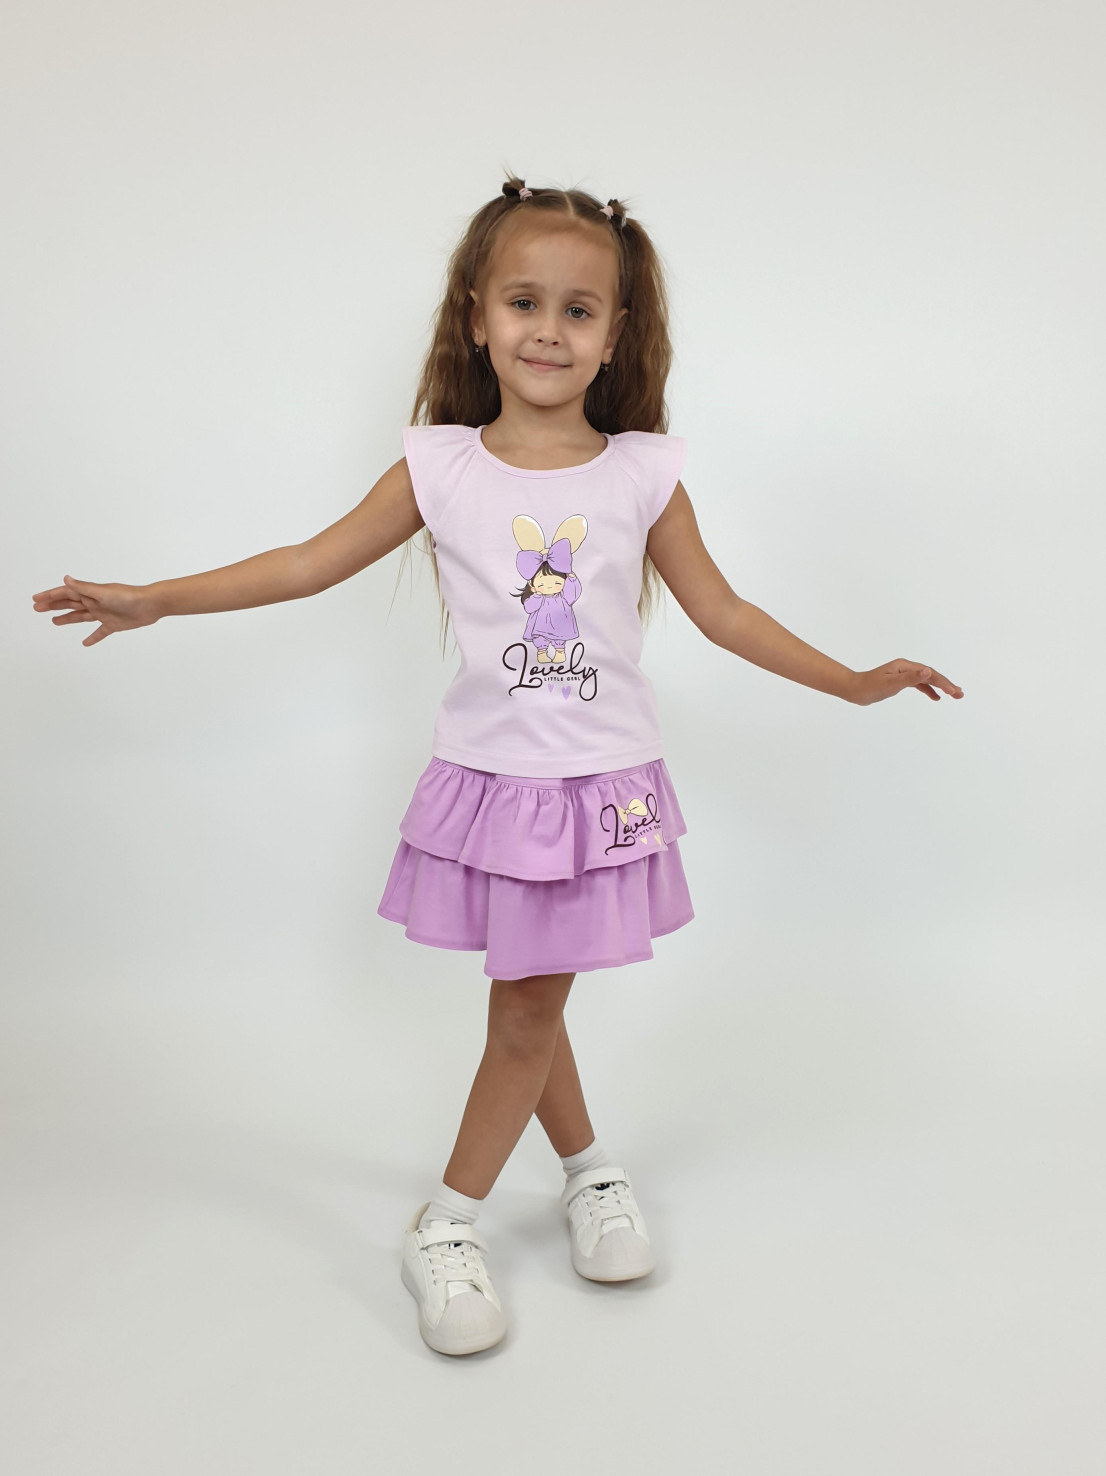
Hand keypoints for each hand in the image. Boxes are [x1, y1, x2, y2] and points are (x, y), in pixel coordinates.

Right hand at [31, 575, 160, 646]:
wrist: (150, 605)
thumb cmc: (127, 596)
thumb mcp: (102, 592)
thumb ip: (83, 588)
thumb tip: (65, 579)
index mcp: (90, 593)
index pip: (65, 594)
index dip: (50, 596)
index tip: (35, 599)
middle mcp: (94, 602)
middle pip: (69, 604)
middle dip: (53, 605)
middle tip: (37, 608)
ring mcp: (103, 613)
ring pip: (80, 617)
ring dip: (67, 618)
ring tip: (54, 622)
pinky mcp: (113, 625)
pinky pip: (99, 632)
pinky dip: (92, 638)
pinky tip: (85, 643)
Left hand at [847, 660, 962, 705]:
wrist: (854, 690)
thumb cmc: (869, 687)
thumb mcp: (891, 684)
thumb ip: (910, 679)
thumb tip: (927, 671)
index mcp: (905, 666)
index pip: (929, 673)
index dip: (943, 682)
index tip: (954, 692)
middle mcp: (906, 667)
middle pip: (931, 675)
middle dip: (946, 684)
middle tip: (960, 694)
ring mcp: (903, 674)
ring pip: (926, 680)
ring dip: (940, 687)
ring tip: (955, 695)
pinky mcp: (900, 681)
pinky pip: (919, 685)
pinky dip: (929, 690)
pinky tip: (936, 698)